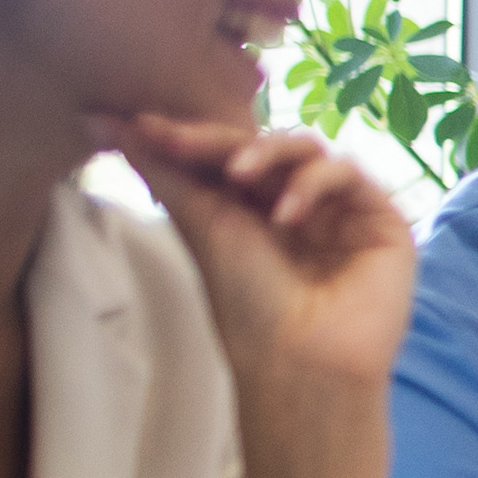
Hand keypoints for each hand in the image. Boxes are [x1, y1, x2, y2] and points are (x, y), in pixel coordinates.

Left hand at [101, 117, 416, 403]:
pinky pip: (348, 173)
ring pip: (309, 149)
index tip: (141, 124)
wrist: (300, 359)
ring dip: (270, 153)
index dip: (190, 137)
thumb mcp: (199, 226)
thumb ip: (161, 169)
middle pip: (265, 146)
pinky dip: (314, 183)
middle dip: (221, 140)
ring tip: (241, 177)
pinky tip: (289, 216)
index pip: (226, 156)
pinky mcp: (380, 218)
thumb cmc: (248, 305)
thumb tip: (97, 118)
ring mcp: (340, 211)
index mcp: (253, 211)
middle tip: (181, 140)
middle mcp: (297, 205)